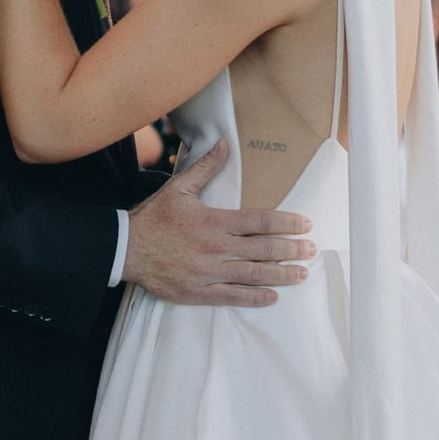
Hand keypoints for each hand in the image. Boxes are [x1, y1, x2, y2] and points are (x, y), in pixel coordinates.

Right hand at [121, 135, 313, 307]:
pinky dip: (254, 297)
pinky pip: (232, 296)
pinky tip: (272, 296)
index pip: (259, 220)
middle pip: (263, 249)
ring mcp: (209, 272)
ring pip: (253, 274)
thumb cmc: (153, 218)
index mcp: (215, 221)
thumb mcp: (179, 188)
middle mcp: (216, 247)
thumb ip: (205, 167)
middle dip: (291, 249)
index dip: (286, 222)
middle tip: (312, 249)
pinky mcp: (199, 291)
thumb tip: (224, 143)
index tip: (306, 224)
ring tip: (302, 274)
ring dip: (281, 274)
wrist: (125, 249)